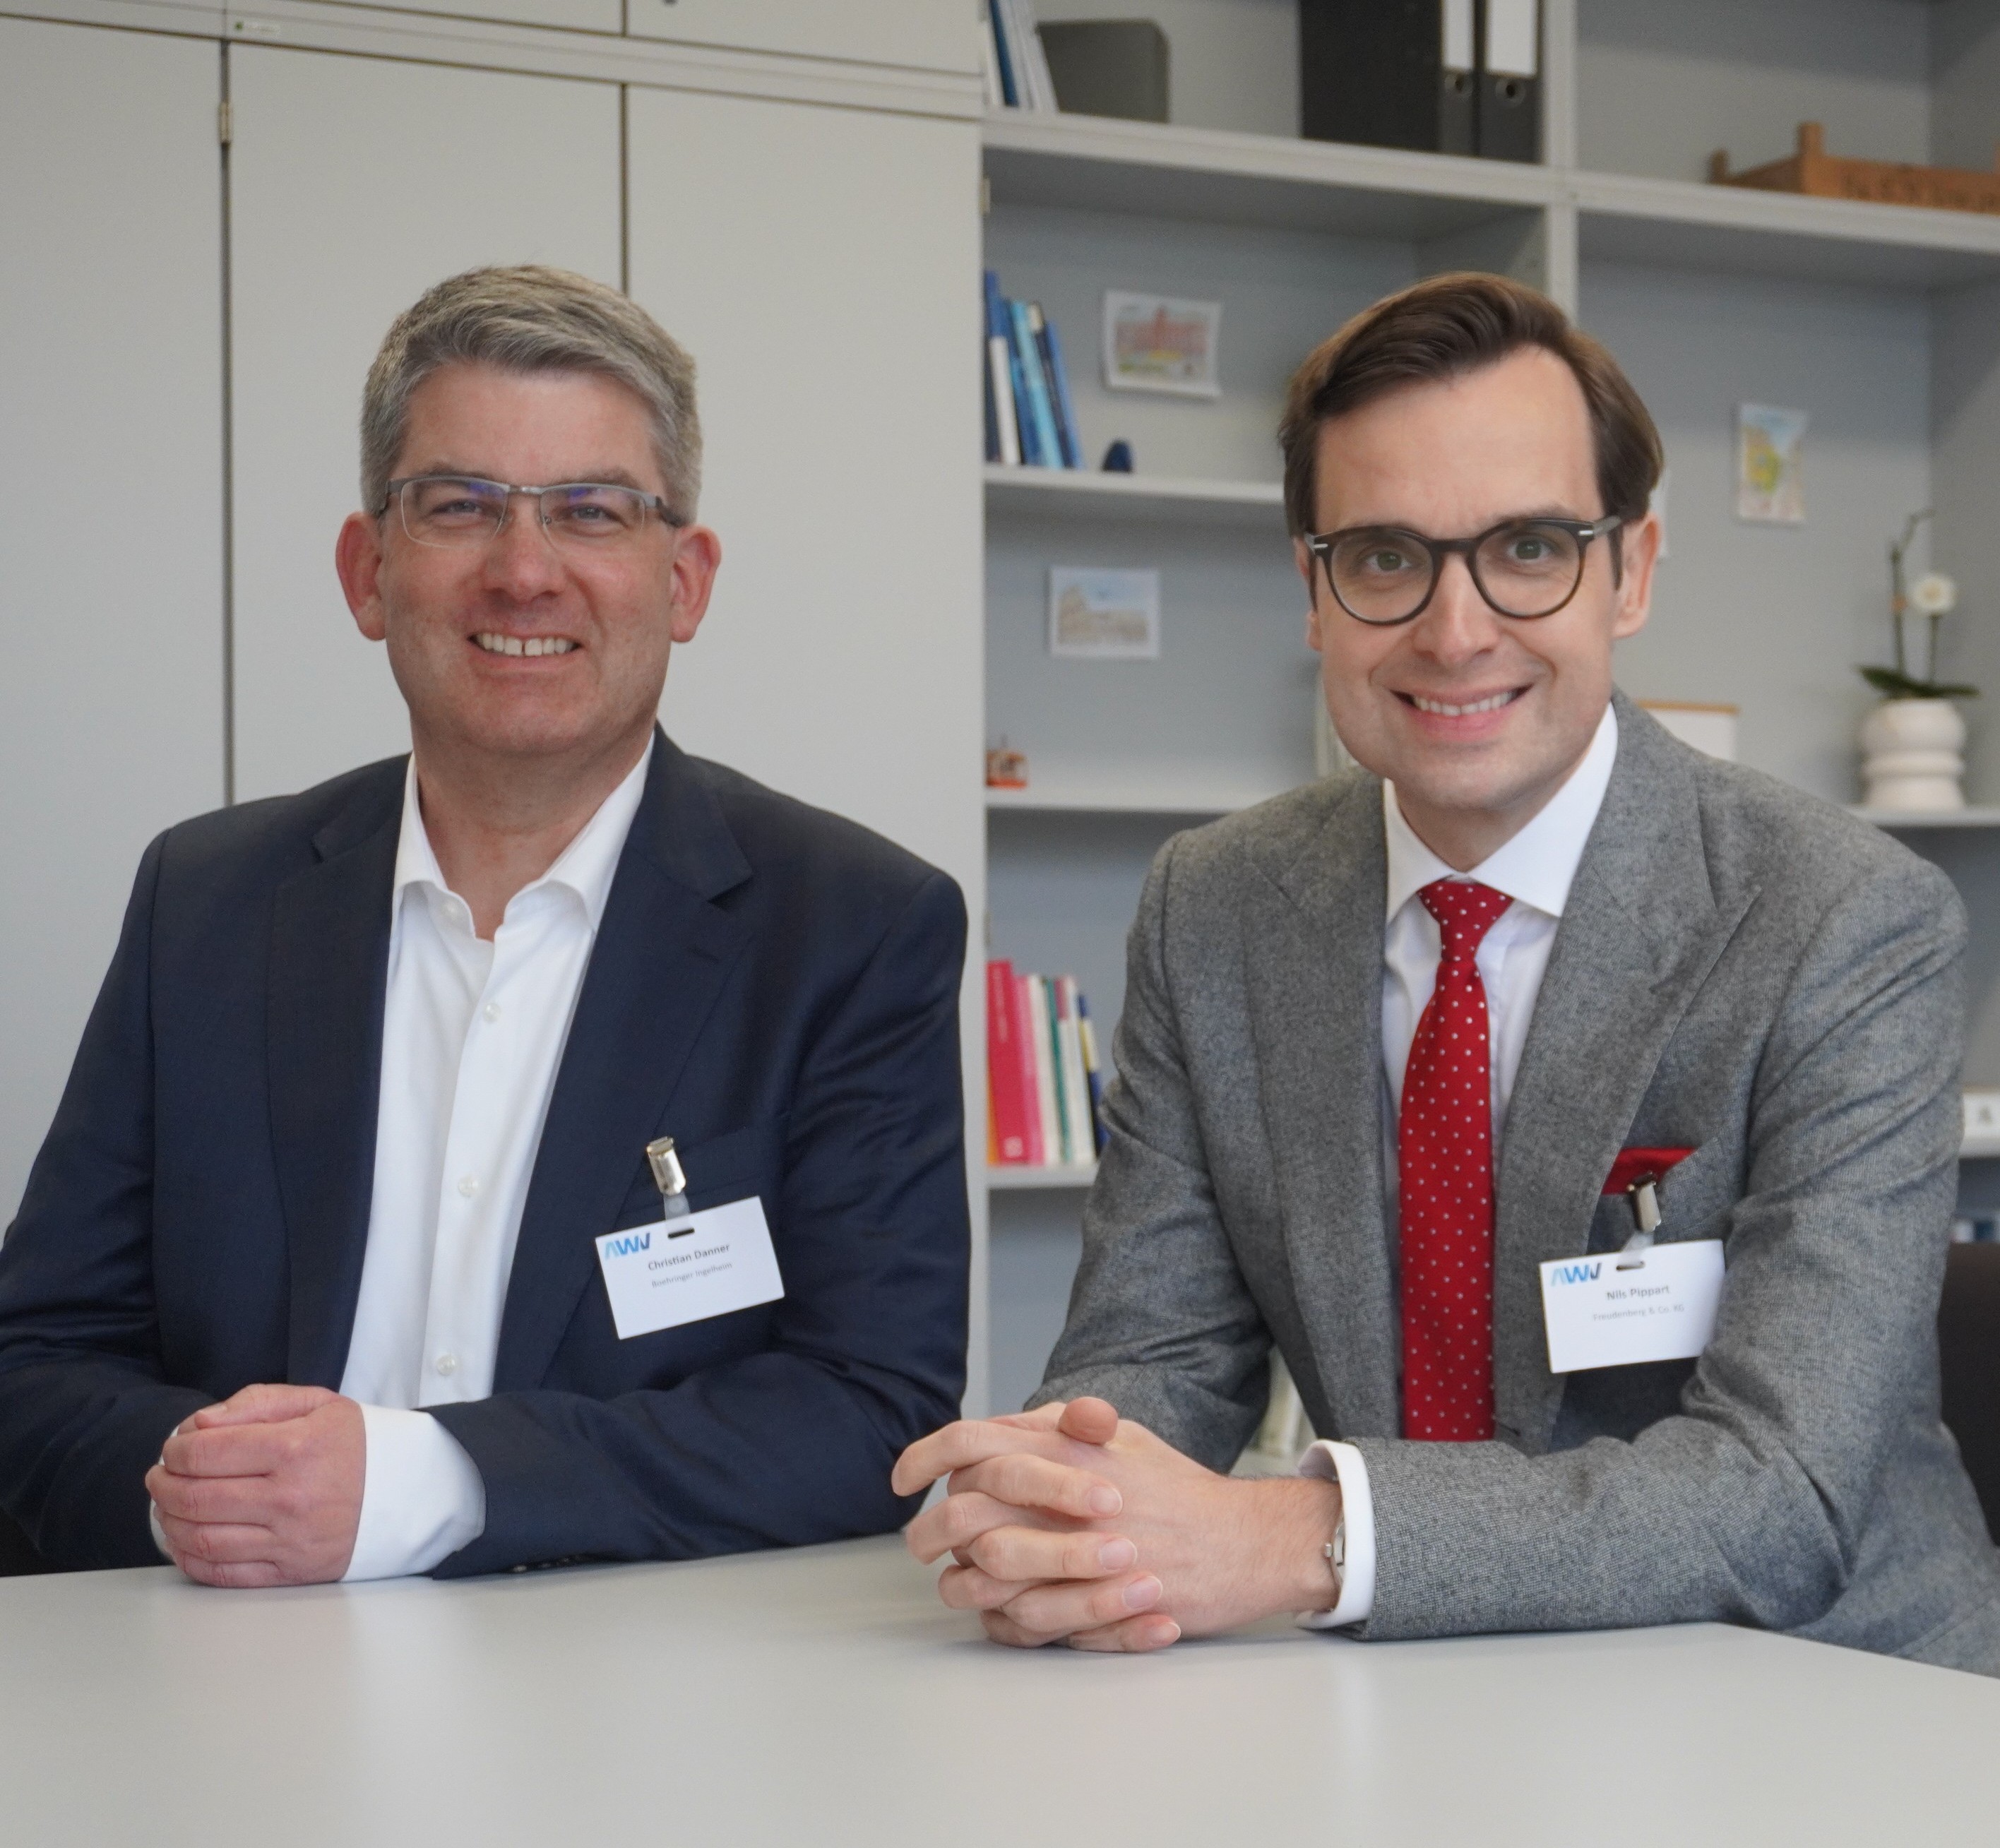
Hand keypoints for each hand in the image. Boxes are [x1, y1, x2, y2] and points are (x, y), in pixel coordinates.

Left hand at [146, 1384, 363, 1587]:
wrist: (411, 1490)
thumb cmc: (358, 1444)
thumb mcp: (317, 1403)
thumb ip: (256, 1402)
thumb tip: (199, 1425)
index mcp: (295, 1448)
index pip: (207, 1452)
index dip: (176, 1450)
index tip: (173, 1448)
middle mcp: (290, 1497)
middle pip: (196, 1498)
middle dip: (163, 1486)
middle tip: (159, 1477)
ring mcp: (290, 1540)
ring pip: (202, 1538)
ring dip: (170, 1522)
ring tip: (168, 1506)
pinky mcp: (292, 1572)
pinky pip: (223, 1573)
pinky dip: (190, 1559)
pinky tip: (184, 1541)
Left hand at [895, 1398, 1340, 1652]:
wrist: (1243, 1543)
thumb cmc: (1178, 1491)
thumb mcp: (1123, 1437)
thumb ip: (1063, 1427)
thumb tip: (1007, 1422)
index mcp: (1067, 1448)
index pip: (971, 1442)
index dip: (923, 1457)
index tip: (901, 1479)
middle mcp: (1068, 1497)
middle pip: (965, 1513)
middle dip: (929, 1533)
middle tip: (920, 1545)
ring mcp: (1081, 1555)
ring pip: (986, 1575)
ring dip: (961, 1583)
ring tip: (956, 1583)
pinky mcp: (1099, 1606)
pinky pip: (1024, 1622)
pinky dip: (1002, 1621)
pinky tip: (998, 1614)